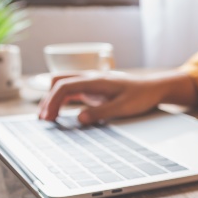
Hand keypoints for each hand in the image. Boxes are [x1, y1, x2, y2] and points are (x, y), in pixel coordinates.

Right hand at [38, 71, 197, 124]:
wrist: (154, 88)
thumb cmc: (142, 96)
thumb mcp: (123, 107)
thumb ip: (101, 113)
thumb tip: (79, 119)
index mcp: (96, 80)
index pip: (65, 86)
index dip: (52, 101)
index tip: (48, 117)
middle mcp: (91, 78)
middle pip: (60, 81)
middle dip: (48, 99)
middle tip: (43, 119)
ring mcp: (92, 83)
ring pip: (64, 85)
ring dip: (53, 98)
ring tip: (47, 117)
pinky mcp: (94, 89)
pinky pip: (72, 91)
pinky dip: (62, 100)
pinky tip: (59, 112)